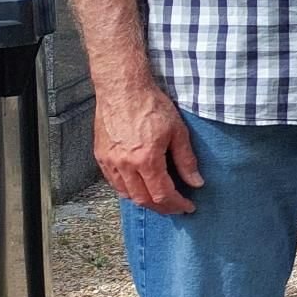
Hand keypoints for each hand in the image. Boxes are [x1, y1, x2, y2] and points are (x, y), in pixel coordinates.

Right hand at [95, 80, 202, 214]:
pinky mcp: (100, 156)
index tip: (187, 207)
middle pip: (143, 199)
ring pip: (126, 194)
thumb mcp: (178, 131)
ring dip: (144, 201)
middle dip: (162, 208)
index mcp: (146, 159)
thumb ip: (186, 160)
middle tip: (175, 207)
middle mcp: (125, 164)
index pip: (162, 194)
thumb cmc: (150, 105)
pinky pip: (113, 182)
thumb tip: (196, 182)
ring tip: (159, 200)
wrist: (123, 89)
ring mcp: (109, 161)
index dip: (176, 204)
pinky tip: (139, 187)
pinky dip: (127, 190)